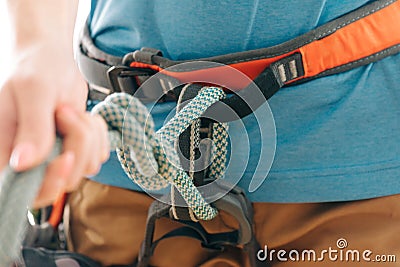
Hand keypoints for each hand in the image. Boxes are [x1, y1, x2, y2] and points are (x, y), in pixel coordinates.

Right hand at [0, 42, 109, 206]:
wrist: (50, 57)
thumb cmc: (35, 68)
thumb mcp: (33, 91)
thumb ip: (31, 128)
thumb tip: (22, 164)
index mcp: (6, 152)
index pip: (28, 191)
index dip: (52, 181)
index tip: (66, 156)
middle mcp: (30, 160)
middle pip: (66, 179)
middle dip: (77, 145)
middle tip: (66, 114)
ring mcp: (54, 155)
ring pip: (87, 166)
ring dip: (89, 135)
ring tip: (71, 111)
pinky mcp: (75, 148)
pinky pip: (98, 154)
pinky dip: (98, 133)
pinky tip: (82, 115)